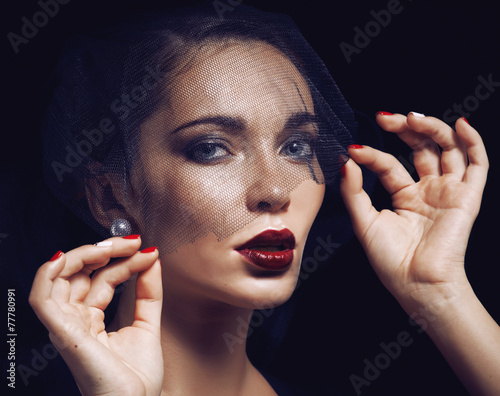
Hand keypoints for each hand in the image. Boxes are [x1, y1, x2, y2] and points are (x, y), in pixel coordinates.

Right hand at [29, 237, 162, 395]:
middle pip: (80, 273)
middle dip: (105, 250)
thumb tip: (152, 259)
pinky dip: (48, 274)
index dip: (123, 260)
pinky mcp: (63, 332)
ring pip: (59, 278)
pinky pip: (42, 299)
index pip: (102, 278)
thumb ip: (148, 292)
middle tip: (133, 241)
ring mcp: (68, 325)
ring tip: (113, 245)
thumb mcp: (147, 323)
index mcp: (93, 319)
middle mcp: (77, 320)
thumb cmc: (137, 377)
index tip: (147, 251)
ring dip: (84, 255)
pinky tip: (66, 257)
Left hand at [340, 113, 488, 307]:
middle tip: (385, 118)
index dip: (373, 153)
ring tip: (412, 117)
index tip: (354, 149)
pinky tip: (461, 124)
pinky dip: (473, 141)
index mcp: (404, 195)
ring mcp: (448, 191)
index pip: (390, 163)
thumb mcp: (363, 221)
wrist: (416, 283)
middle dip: (404, 128)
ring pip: (447, 148)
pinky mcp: (468, 197)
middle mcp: (427, 189)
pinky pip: (477, 164)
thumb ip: (354, 191)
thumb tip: (346, 161)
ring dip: (433, 128)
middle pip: (421, 147)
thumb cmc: (390, 259)